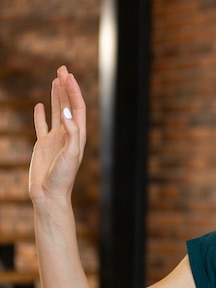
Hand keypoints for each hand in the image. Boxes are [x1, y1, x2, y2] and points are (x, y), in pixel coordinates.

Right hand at [29, 66, 85, 204]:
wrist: (50, 194)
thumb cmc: (63, 177)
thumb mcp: (71, 154)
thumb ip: (71, 133)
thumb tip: (67, 113)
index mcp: (78, 135)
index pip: (77, 107)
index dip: (73, 91)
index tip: (68, 76)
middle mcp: (68, 134)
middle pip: (68, 105)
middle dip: (66, 87)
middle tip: (62, 68)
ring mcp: (55, 139)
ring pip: (56, 111)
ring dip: (56, 96)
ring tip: (55, 79)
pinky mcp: (43, 145)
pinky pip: (42, 126)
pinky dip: (41, 115)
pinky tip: (40, 104)